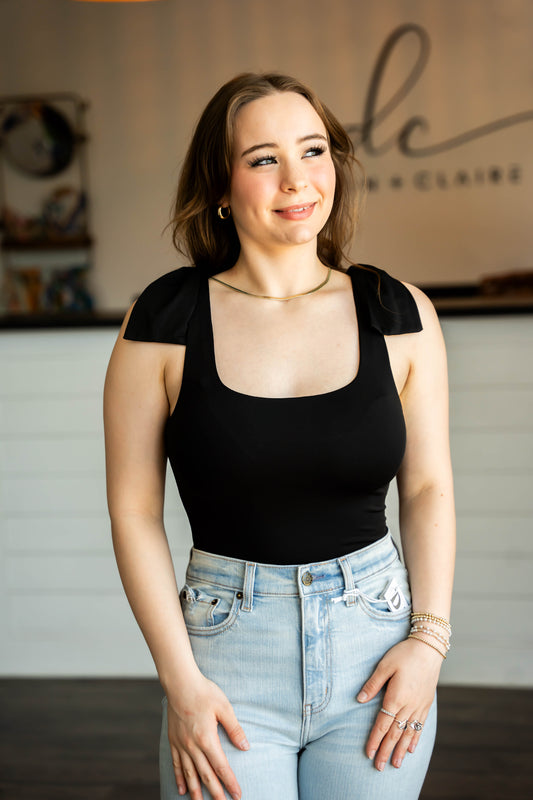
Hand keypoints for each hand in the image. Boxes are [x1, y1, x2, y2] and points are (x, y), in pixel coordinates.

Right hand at [166, 674, 248, 799]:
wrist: (180, 683)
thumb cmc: (204, 692)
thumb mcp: (224, 707)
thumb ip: (234, 729)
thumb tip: (245, 747)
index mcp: (207, 738)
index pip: (221, 766)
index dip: (230, 782)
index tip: (237, 794)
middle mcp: (192, 745)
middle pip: (205, 775)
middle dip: (215, 793)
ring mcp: (181, 744)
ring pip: (189, 774)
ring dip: (196, 791)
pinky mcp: (173, 740)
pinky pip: (176, 764)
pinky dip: (179, 778)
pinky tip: (182, 790)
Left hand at [356, 638, 441, 770]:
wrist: (429, 648)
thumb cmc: (404, 653)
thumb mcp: (384, 665)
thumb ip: (373, 684)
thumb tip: (359, 699)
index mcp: (396, 698)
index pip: (382, 725)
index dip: (375, 740)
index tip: (369, 753)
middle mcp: (408, 706)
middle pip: (395, 734)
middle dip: (386, 751)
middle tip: (379, 767)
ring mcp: (419, 706)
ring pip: (408, 733)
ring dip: (401, 750)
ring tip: (396, 765)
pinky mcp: (426, 703)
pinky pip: (420, 725)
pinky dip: (415, 738)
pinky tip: (412, 748)